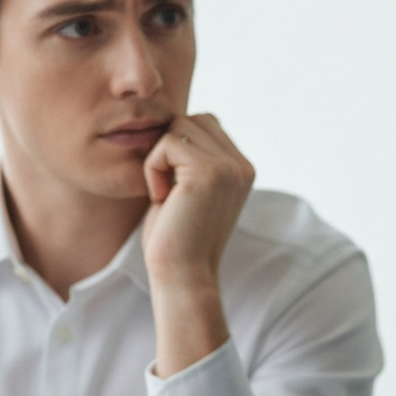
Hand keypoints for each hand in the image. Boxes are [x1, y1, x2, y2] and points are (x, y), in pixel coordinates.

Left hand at [141, 114, 254, 377]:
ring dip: (160, 159)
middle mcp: (242, 165)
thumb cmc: (176, 238)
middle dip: (168, 150)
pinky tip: (162, 198)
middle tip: (169, 193)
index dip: (178, 150)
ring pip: (178, 127)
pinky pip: (166, 143)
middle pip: (191, 119)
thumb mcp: (189, 190)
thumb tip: (175, 119)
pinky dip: (153, 169)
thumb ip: (192, 157)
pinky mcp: (210, 170)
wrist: (183, 276)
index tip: (177, 192)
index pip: (204, 124)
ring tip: (167, 195)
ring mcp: (230, 167)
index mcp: (242, 169)